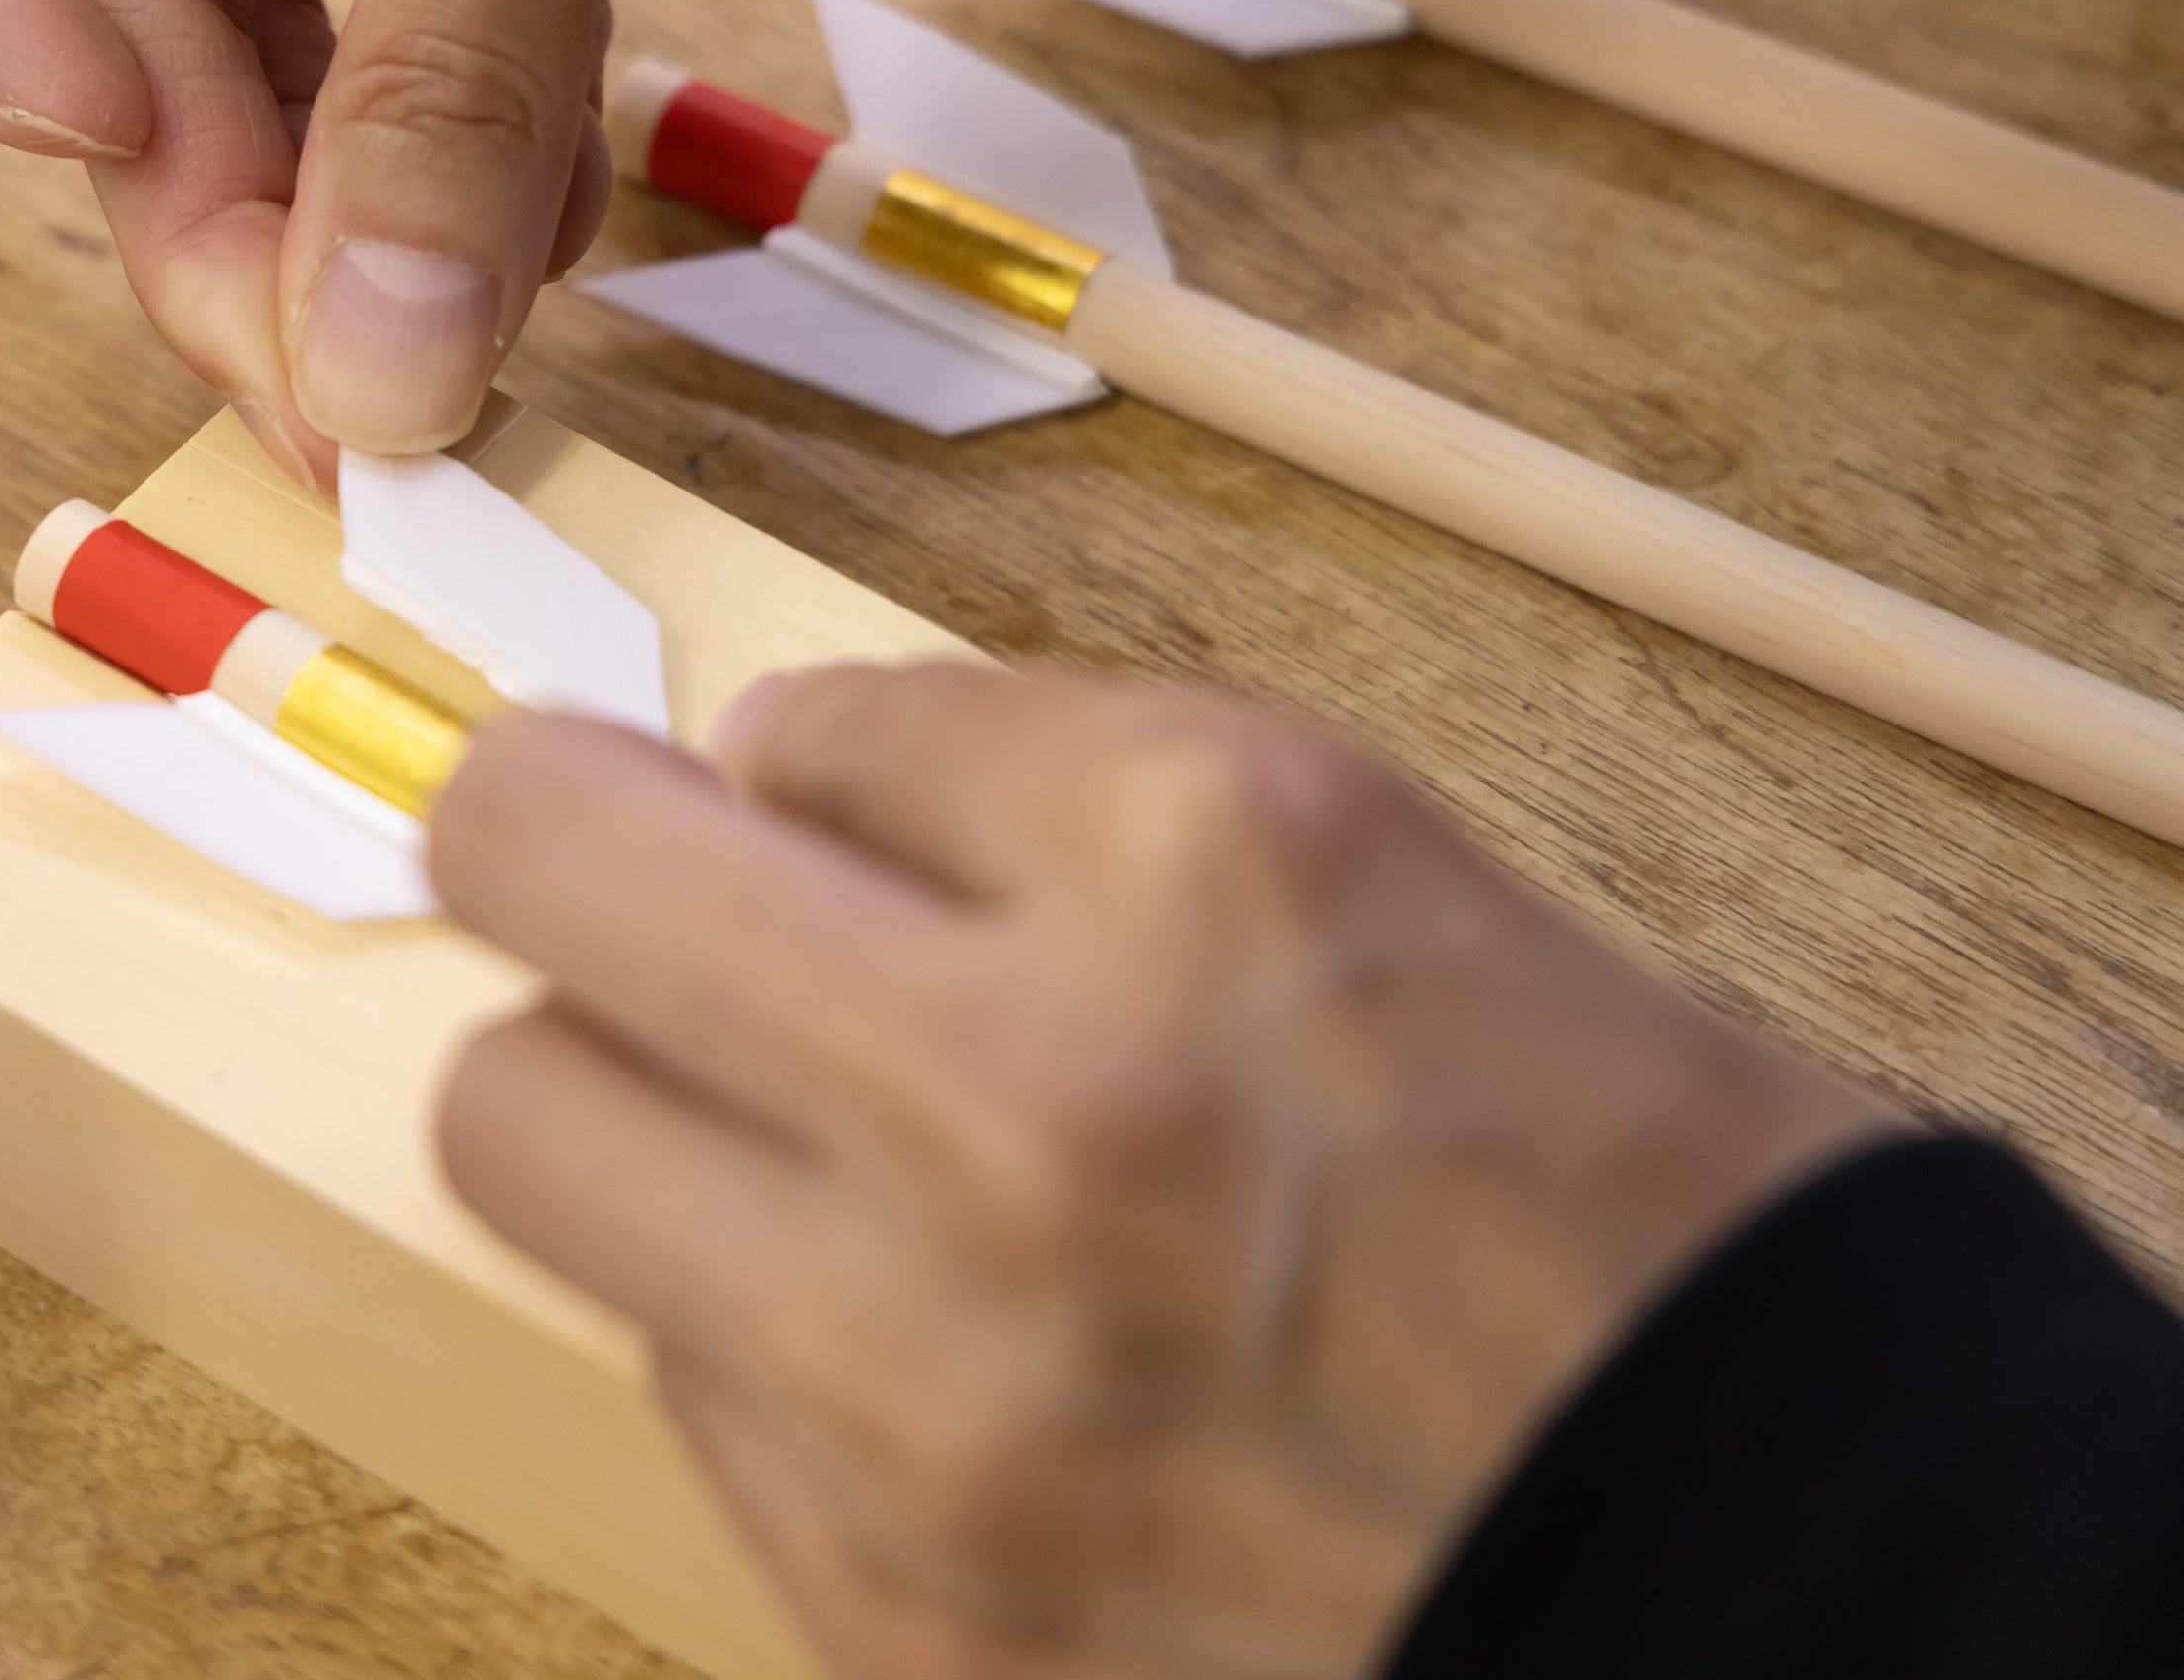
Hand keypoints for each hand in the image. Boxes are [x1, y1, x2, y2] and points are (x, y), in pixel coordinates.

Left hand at [429, 666, 1885, 1676]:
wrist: (1784, 1589)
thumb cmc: (1614, 1212)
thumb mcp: (1362, 858)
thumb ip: (1021, 779)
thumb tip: (751, 773)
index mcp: (1194, 871)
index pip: (772, 721)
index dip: (758, 760)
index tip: (758, 802)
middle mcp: (1038, 1119)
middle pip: (527, 890)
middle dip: (575, 876)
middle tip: (666, 919)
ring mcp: (941, 1406)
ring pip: (529, 1144)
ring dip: (642, 1112)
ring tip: (823, 1156)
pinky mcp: (901, 1621)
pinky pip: (675, 1388)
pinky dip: (762, 1340)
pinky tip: (941, 1350)